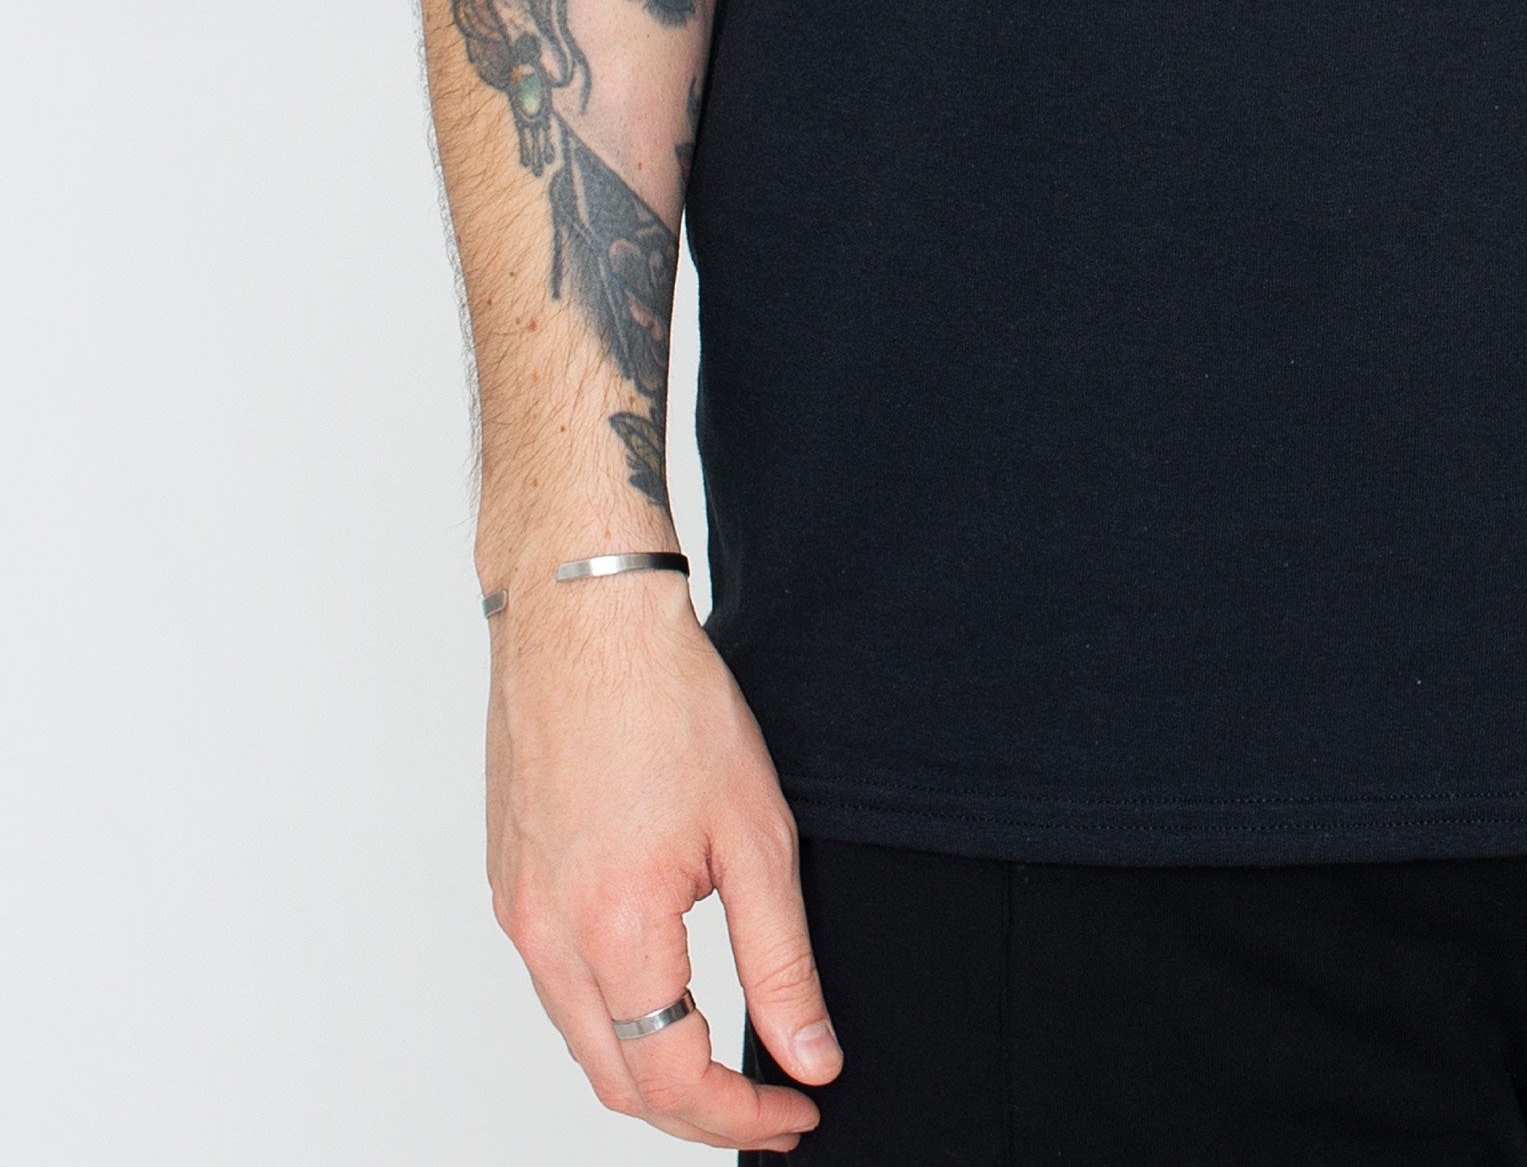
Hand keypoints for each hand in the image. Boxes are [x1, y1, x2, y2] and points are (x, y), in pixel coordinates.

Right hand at [485, 567, 839, 1146]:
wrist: (584, 617)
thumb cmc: (668, 702)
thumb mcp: (756, 833)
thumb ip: (783, 961)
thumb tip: (811, 1057)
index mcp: (613, 931)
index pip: (675, 1080)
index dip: (742, 1117)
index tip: (798, 1112)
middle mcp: (549, 937)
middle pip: (618, 1082)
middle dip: (697, 1114)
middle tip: (769, 1103)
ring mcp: (519, 913)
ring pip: (582, 1040)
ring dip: (650, 1071)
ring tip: (722, 1063)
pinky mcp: (508, 884)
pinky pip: (556, 987)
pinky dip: (610, 1017)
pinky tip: (659, 994)